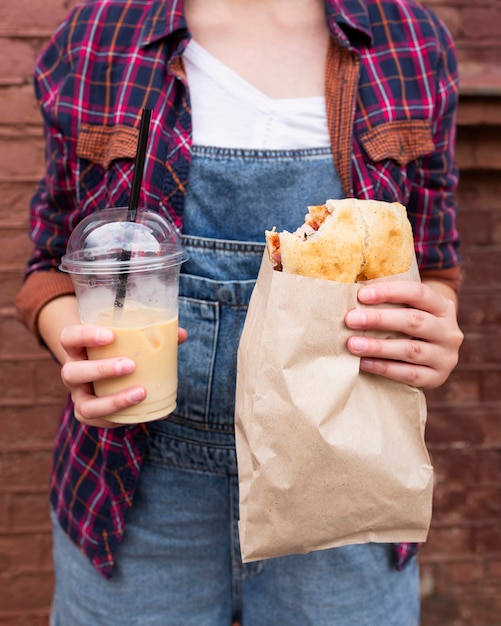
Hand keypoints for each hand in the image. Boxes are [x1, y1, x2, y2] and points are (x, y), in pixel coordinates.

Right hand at [59, 324, 187, 427]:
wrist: (104, 375)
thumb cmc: (118, 352)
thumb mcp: (129, 341)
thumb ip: (153, 335)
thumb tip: (181, 334)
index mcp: (78, 349)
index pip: (69, 338)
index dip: (84, 336)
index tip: (110, 335)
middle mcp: (73, 373)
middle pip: (71, 372)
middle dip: (101, 370)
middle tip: (130, 365)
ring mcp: (79, 397)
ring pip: (85, 405)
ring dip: (113, 400)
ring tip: (141, 393)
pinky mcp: (90, 415)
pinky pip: (100, 421)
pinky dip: (122, 417)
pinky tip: (143, 413)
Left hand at [344, 280, 462, 388]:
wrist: (433, 355)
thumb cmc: (409, 324)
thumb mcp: (409, 308)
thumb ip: (389, 301)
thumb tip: (349, 293)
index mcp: (442, 306)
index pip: (418, 293)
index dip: (389, 292)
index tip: (361, 295)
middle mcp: (448, 331)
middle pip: (414, 321)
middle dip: (379, 319)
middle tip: (350, 319)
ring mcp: (445, 356)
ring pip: (410, 350)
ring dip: (379, 347)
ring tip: (352, 344)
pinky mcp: (437, 378)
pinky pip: (409, 374)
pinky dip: (384, 368)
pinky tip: (364, 363)